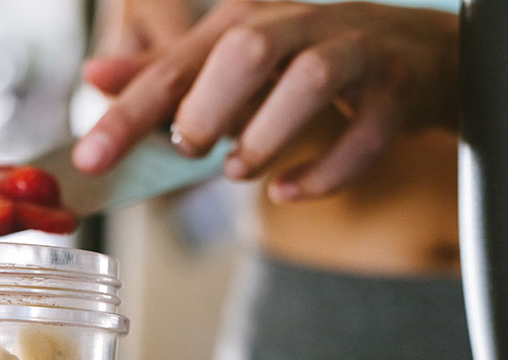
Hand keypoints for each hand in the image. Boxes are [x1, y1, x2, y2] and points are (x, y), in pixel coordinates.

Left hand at [73, 1, 458, 201]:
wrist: (418, 57)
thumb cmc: (305, 63)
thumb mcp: (228, 65)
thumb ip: (164, 75)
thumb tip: (94, 75)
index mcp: (246, 20)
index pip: (175, 64)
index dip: (128, 114)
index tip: (89, 160)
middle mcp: (299, 26)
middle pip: (245, 50)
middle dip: (207, 109)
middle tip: (191, 150)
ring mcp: (355, 54)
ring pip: (309, 79)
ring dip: (264, 138)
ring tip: (238, 170)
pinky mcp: (397, 92)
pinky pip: (365, 133)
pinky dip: (322, 172)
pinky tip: (287, 191)